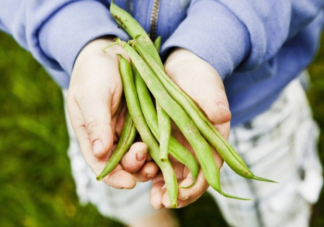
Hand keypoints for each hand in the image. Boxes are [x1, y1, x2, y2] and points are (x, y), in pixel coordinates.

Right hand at [67, 38, 158, 187]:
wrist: (112, 51)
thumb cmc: (95, 72)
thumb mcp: (92, 94)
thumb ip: (95, 123)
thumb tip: (100, 153)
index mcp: (92, 135)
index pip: (100, 164)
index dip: (114, 177)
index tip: (129, 182)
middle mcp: (111, 137)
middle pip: (123, 163)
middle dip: (134, 167)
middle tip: (144, 158)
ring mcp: (130, 130)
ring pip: (140, 155)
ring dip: (149, 161)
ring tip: (158, 160)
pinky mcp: (146, 120)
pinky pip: (153, 138)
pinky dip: (160, 145)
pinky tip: (168, 146)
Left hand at [150, 48, 230, 207]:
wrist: (177, 67)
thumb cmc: (196, 76)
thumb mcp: (205, 84)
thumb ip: (213, 98)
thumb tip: (222, 115)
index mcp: (211, 138)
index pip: (209, 168)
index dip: (197, 184)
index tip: (182, 194)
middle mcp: (194, 146)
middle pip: (189, 177)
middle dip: (176, 193)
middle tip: (160, 201)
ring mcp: (175, 145)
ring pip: (170, 173)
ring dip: (161, 187)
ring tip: (152, 198)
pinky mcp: (157, 139)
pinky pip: (153, 160)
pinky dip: (148, 171)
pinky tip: (138, 177)